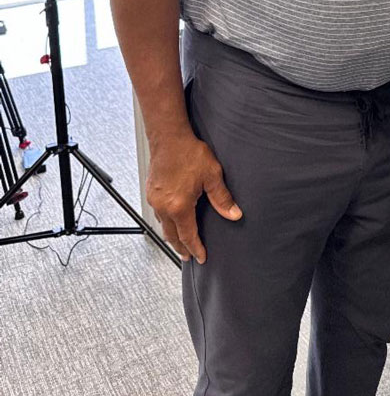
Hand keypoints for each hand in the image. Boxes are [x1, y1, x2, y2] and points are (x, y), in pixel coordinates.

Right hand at [146, 131, 241, 263]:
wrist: (169, 137)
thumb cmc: (188, 153)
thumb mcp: (212, 175)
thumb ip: (222, 198)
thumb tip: (233, 214)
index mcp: (179, 206)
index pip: (188, 236)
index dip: (195, 249)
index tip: (201, 257)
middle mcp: (164, 206)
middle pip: (172, 235)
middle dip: (181, 248)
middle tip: (188, 256)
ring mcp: (155, 199)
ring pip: (163, 225)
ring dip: (172, 235)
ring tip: (180, 241)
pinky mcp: (151, 191)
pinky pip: (157, 214)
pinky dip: (165, 222)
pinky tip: (171, 219)